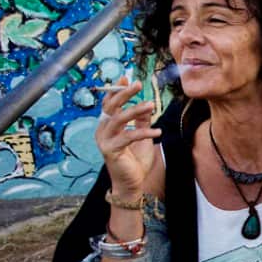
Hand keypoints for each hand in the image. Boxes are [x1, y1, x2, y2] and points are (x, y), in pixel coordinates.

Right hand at [94, 78, 159, 194]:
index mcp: (108, 125)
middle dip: (124, 94)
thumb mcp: (141, 136)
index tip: (126, 78)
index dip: (116, 90)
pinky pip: (127, 137)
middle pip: (110, 107)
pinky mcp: (110, 151)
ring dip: (135, 110)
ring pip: (118, 119)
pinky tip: (158, 132)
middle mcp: (102, 130)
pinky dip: (143, 132)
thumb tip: (147, 104)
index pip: (109, 103)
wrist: (132, 183)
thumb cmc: (135, 160)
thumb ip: (141, 121)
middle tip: (137, 84)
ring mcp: (104, 140)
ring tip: (152, 105)